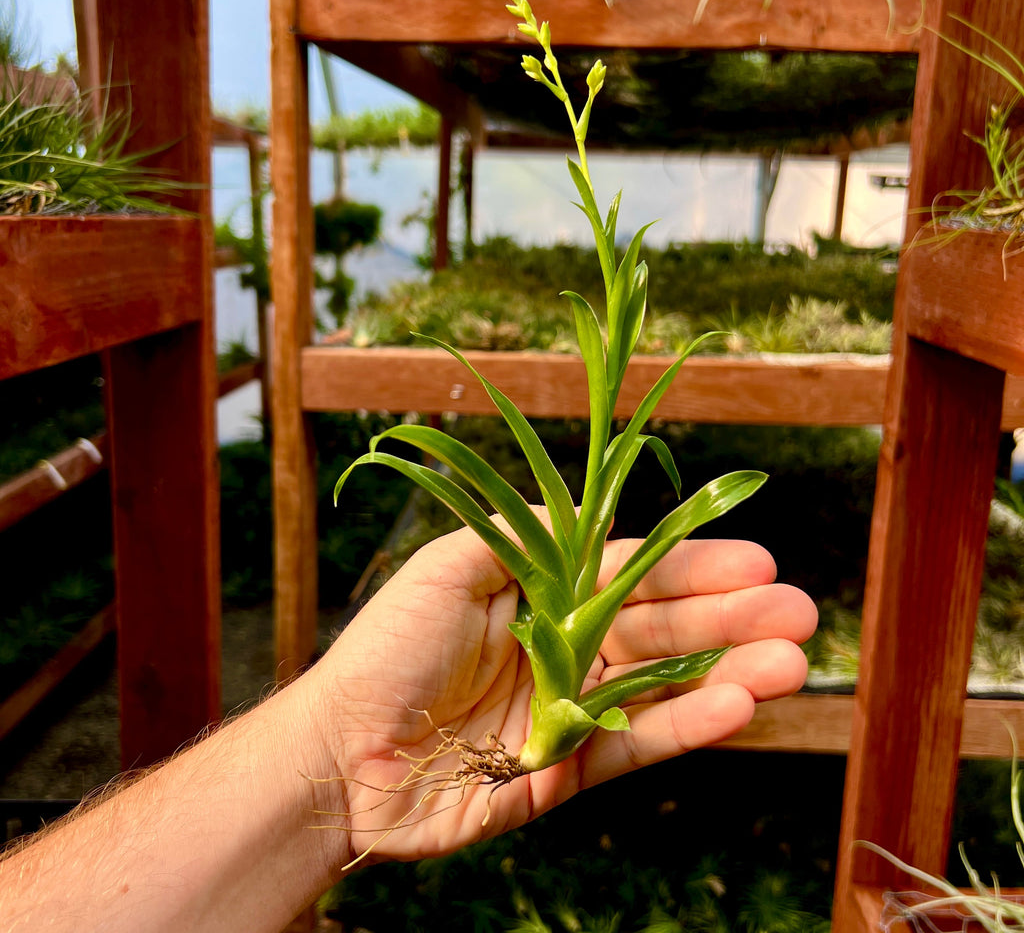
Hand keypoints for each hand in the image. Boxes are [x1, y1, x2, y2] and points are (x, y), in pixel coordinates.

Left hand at [308, 525, 816, 868]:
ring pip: (664, 684)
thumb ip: (527, 537)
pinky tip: (737, 705)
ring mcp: (571, 709)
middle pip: (662, 626)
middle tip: (798, 612)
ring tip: (790, 661)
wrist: (342, 751)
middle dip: (731, 617)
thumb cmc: (388, 647)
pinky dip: (687, 724)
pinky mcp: (568, 770)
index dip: (693, 566)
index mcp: (542, 595)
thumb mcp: (452, 564)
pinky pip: (636, 742)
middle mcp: (566, 648)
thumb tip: (595, 513)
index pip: (633, 573)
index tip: (755, 559)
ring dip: (729, 671)